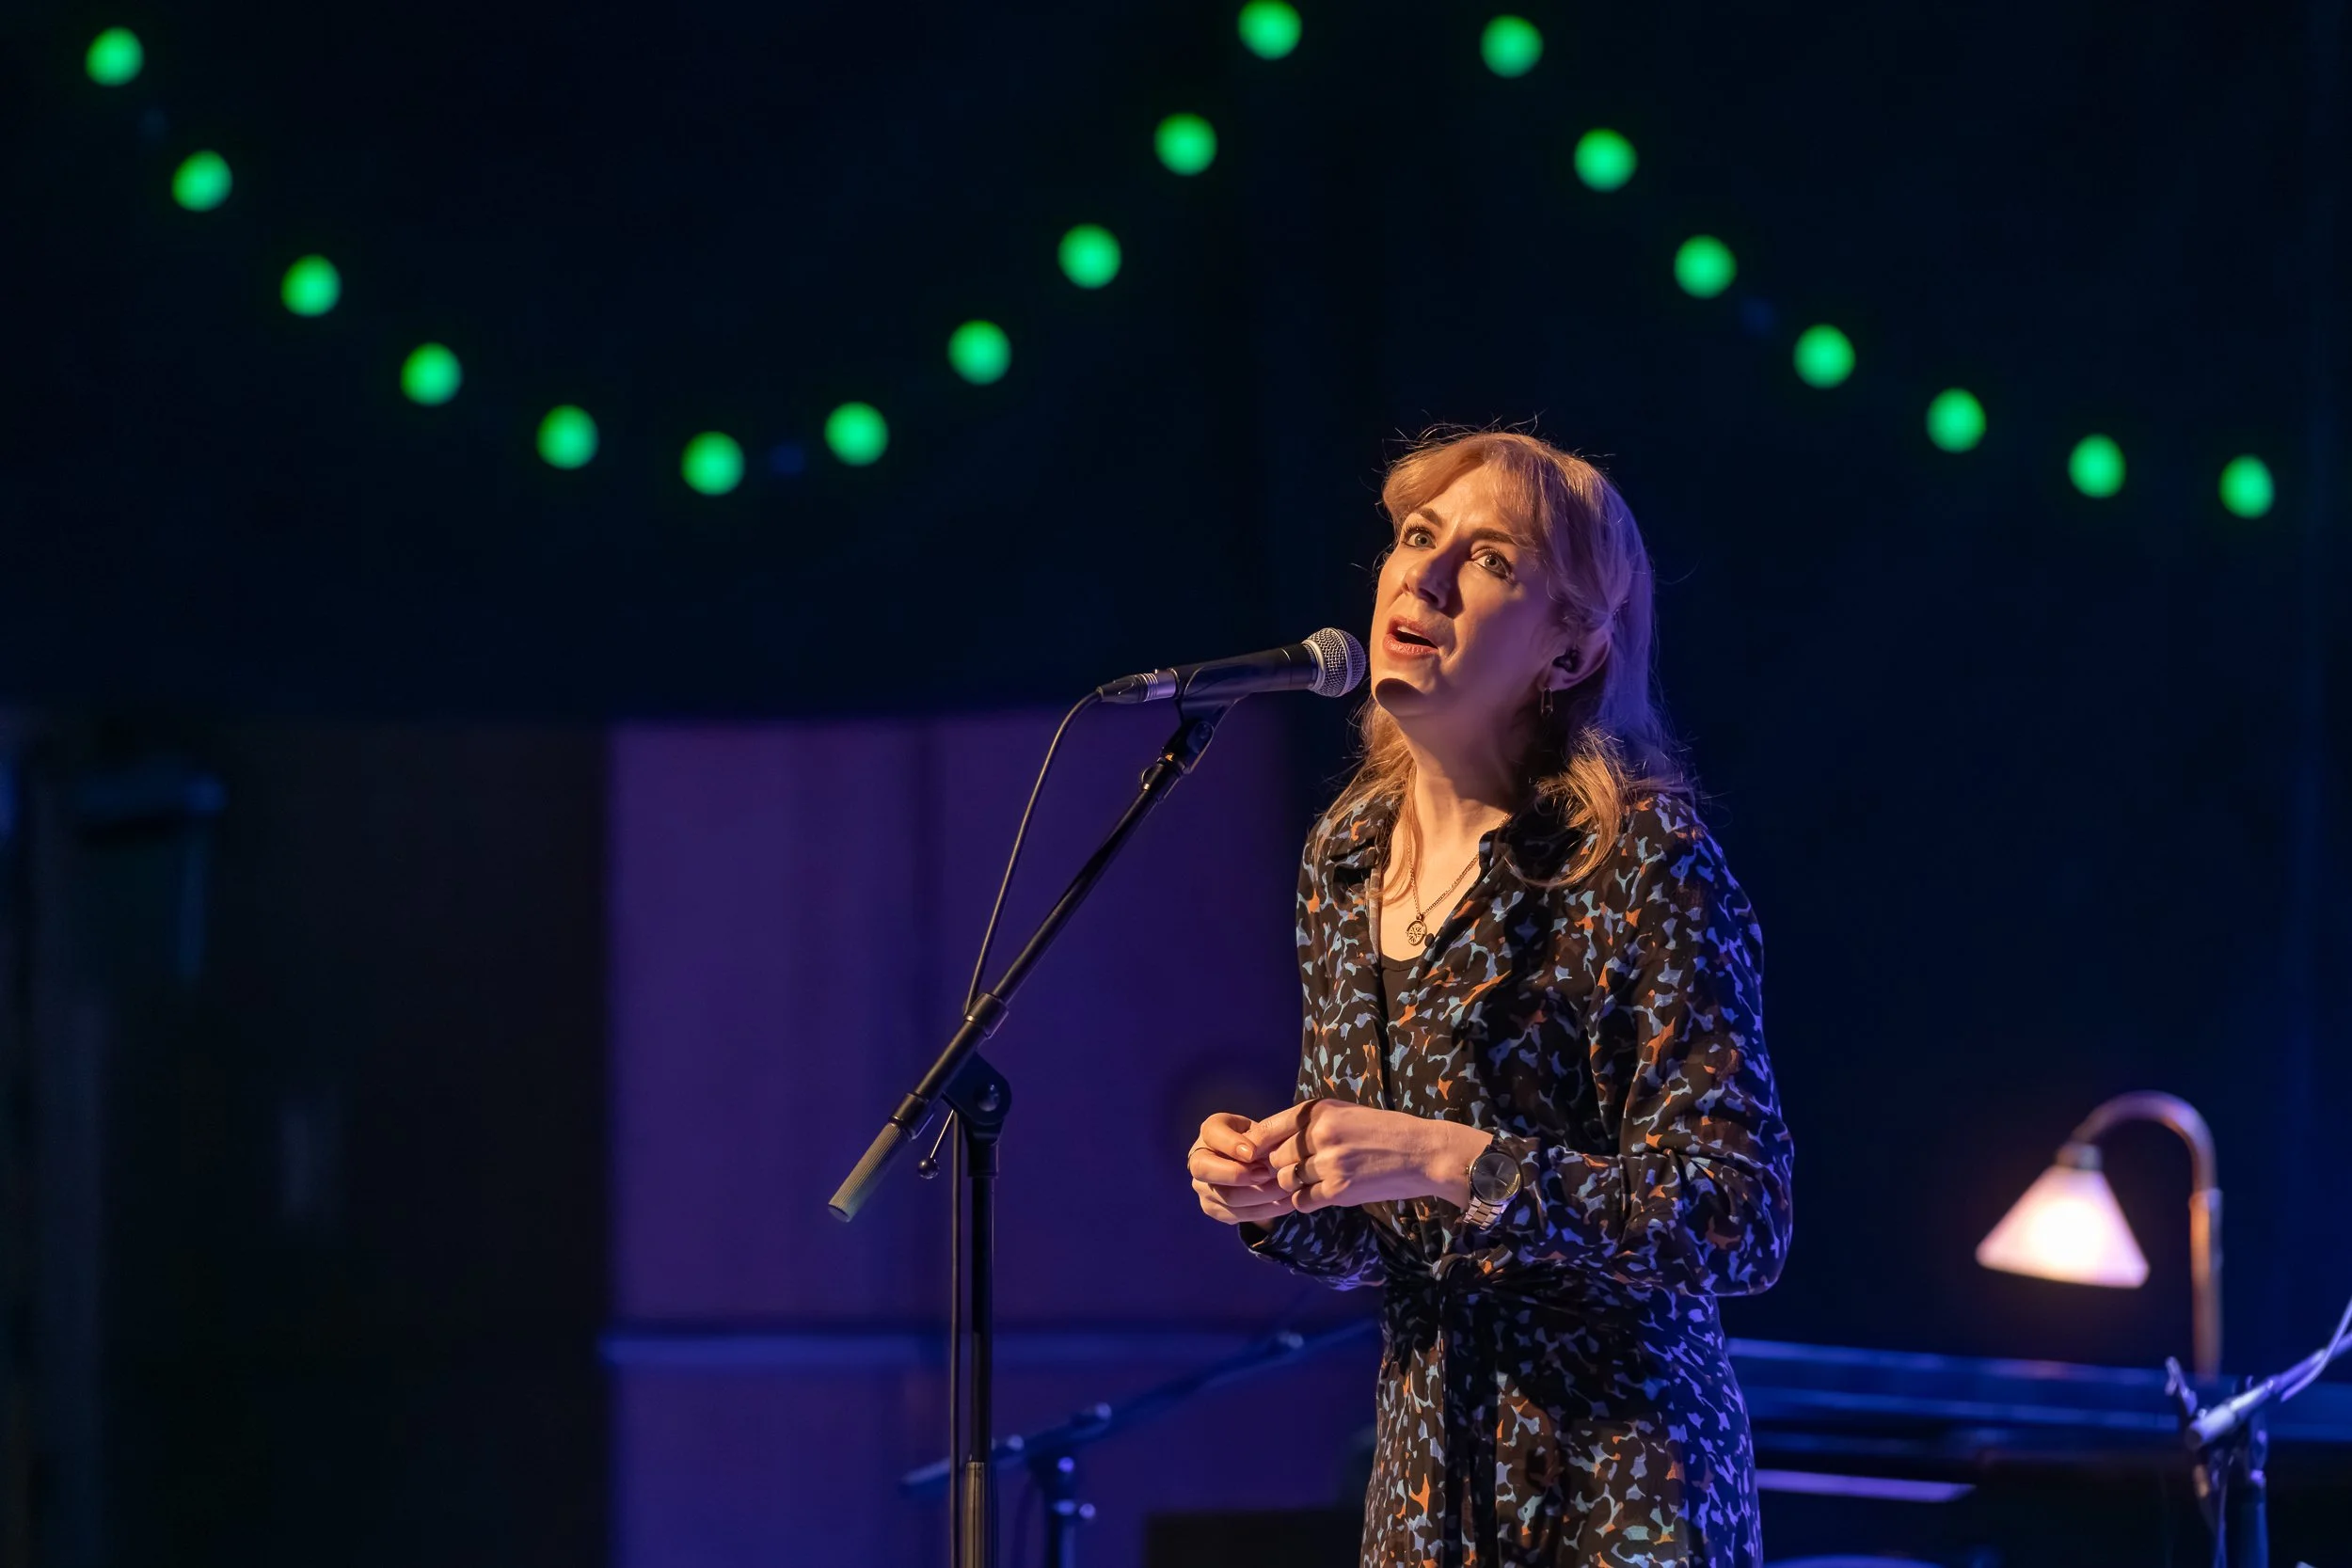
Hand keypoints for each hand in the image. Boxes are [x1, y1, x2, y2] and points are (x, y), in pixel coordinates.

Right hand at [1189, 1111, 1294, 1226]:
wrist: (1257, 1163)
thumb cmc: (1260, 1140)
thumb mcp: (1264, 1131)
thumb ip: (1265, 1137)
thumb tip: (1273, 1153)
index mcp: (1210, 1131)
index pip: (1212, 1134)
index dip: (1231, 1144)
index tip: (1253, 1153)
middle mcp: (1198, 1158)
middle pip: (1204, 1169)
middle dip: (1237, 1174)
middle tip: (1266, 1173)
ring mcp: (1202, 1186)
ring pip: (1227, 1197)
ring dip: (1261, 1194)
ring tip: (1286, 1187)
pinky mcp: (1212, 1208)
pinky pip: (1238, 1215)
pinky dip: (1266, 1210)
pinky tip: (1286, 1202)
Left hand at [1246, 1099, 1492, 1214]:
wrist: (1423, 1153)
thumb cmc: (1387, 1131)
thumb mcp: (1347, 1113)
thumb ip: (1312, 1124)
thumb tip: (1274, 1141)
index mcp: (1319, 1112)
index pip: (1268, 1129)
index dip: (1258, 1145)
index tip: (1256, 1155)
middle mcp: (1319, 1135)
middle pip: (1275, 1159)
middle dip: (1279, 1167)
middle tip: (1293, 1172)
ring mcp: (1328, 1164)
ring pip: (1286, 1181)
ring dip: (1293, 1185)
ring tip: (1311, 1182)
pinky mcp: (1339, 1190)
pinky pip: (1303, 1201)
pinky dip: (1306, 1200)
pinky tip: (1320, 1195)